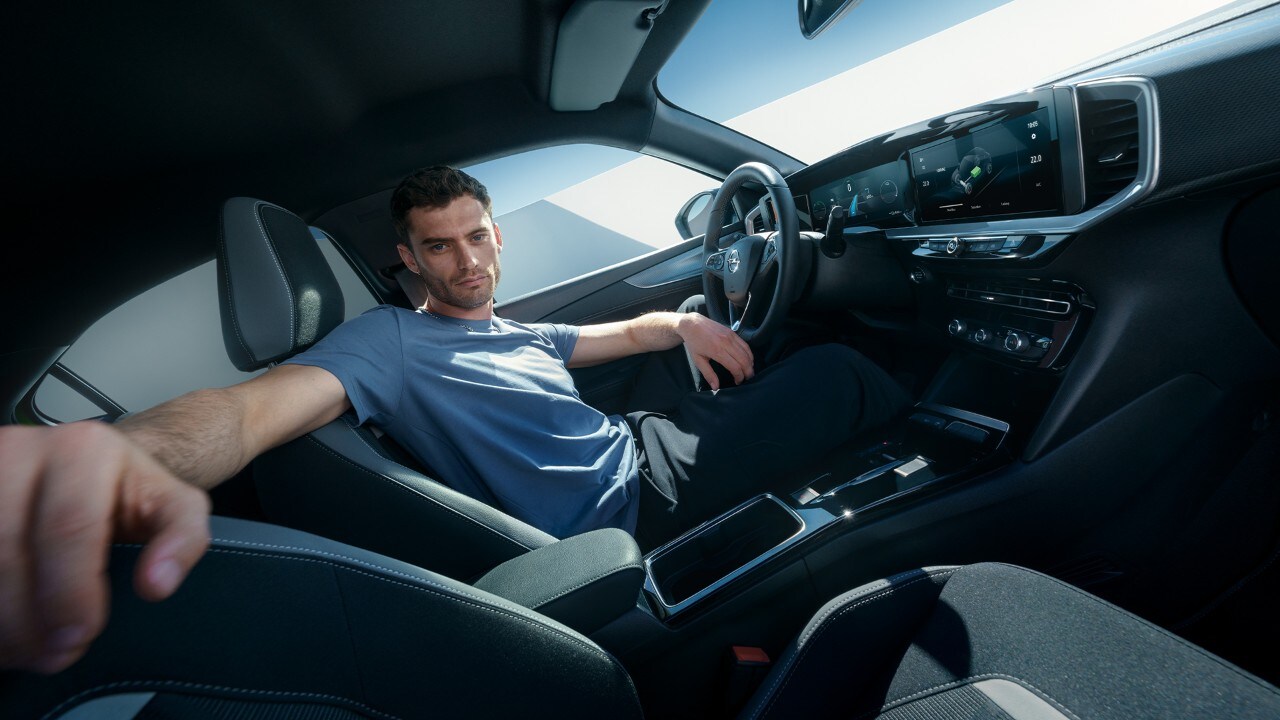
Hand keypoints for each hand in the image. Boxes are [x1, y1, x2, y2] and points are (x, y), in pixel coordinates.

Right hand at [0, 422, 210, 673]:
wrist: (78, 469)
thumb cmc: (126, 493)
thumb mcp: (170, 505)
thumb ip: (182, 538)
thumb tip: (156, 584)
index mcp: (83, 450)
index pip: (69, 526)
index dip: (70, 591)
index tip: (80, 636)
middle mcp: (23, 450)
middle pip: (10, 550)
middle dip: (29, 618)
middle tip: (52, 655)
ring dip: (0, 618)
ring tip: (23, 649)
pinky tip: (1, 628)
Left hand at [677, 313, 754, 389]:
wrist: (692, 324)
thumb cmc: (694, 343)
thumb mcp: (698, 360)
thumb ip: (708, 374)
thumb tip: (715, 387)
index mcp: (717, 351)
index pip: (735, 367)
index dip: (739, 377)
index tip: (738, 382)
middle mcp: (726, 343)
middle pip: (744, 360)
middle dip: (748, 372)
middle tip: (747, 379)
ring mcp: (731, 336)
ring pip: (747, 352)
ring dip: (750, 363)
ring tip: (749, 371)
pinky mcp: (732, 332)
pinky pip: (745, 344)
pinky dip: (749, 354)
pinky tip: (747, 360)